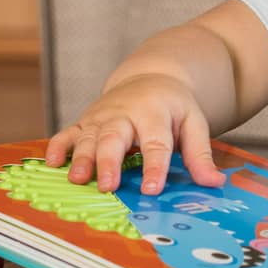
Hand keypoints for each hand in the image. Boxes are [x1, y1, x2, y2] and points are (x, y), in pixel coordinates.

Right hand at [44, 73, 224, 194]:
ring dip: (81, 158)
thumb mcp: (194, 124)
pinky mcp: (86, 122)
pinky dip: (58, 146)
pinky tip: (53, 163)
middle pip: (115, 137)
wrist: (149, 78)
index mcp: (154, 112)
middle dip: (109, 162)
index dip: (153, 166)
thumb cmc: (173, 108)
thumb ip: (200, 154)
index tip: (151, 189)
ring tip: (77, 179)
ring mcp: (101, 117)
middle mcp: (124, 113)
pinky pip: (68, 132)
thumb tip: (214, 183)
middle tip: (108, 186)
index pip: (155, 142)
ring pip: (89, 137)